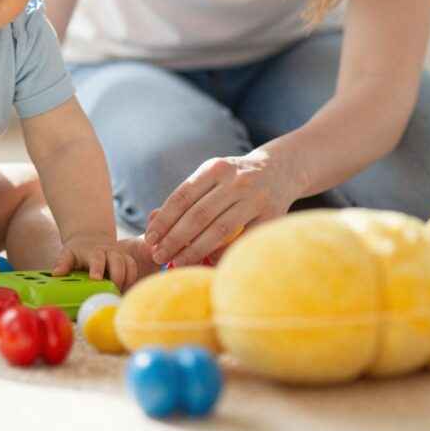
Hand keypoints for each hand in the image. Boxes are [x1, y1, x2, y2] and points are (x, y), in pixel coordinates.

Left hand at [51, 232, 137, 290]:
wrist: (90, 235)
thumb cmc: (78, 249)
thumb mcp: (67, 253)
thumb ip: (62, 263)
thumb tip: (57, 274)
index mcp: (92, 250)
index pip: (96, 258)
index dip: (97, 268)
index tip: (96, 279)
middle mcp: (108, 250)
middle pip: (117, 261)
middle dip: (117, 277)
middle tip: (112, 291)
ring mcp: (118, 253)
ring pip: (128, 264)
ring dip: (126, 280)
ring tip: (119, 293)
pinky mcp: (126, 258)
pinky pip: (133, 267)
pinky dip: (131, 279)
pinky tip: (124, 290)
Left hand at [144, 150, 302, 266]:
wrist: (279, 170)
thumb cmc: (233, 179)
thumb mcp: (210, 177)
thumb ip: (184, 197)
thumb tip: (151, 220)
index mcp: (214, 168)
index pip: (182, 197)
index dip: (164, 220)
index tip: (150, 238)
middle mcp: (235, 181)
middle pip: (198, 215)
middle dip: (174, 238)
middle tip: (158, 256)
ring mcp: (255, 198)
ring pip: (219, 229)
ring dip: (195, 249)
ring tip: (176, 262)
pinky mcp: (272, 216)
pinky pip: (242, 239)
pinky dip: (223, 252)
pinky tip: (207, 261)